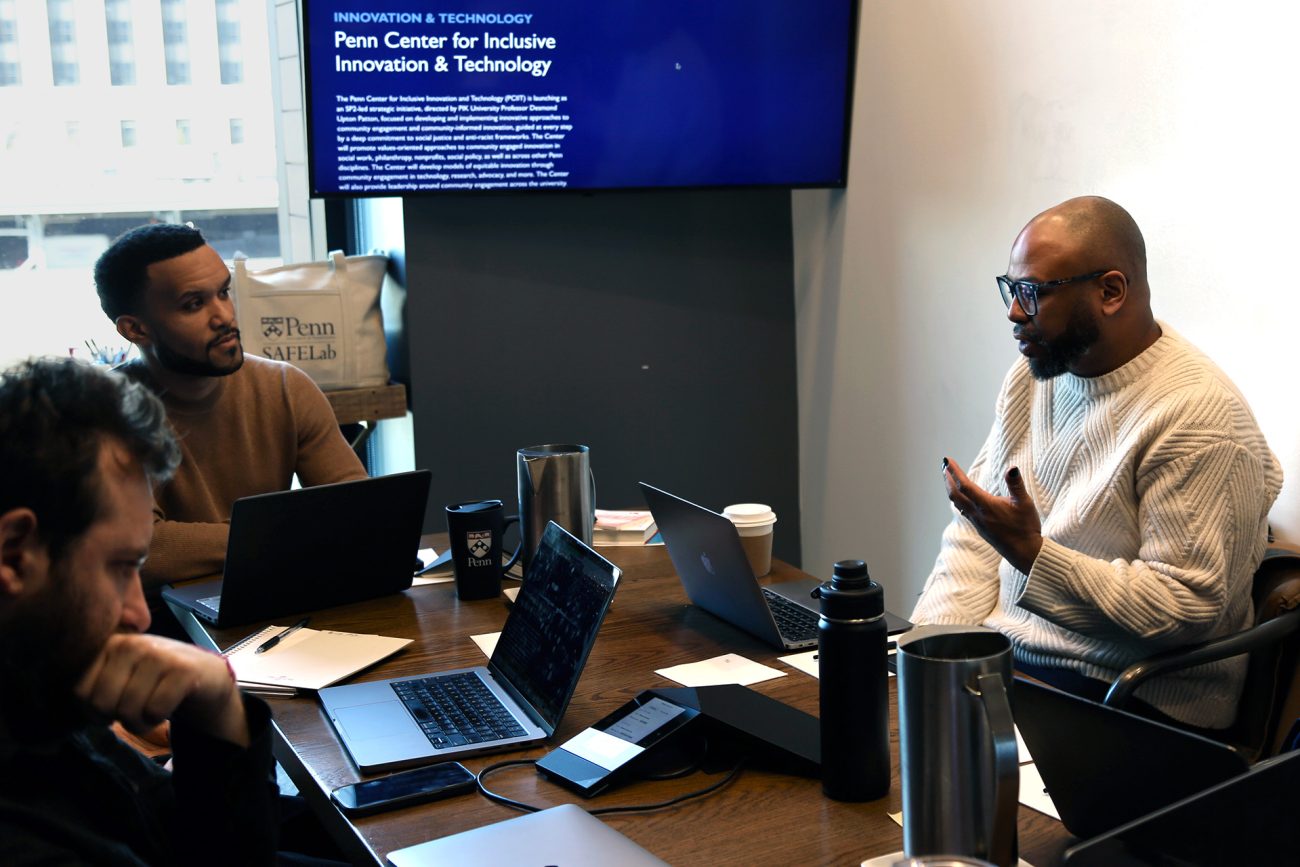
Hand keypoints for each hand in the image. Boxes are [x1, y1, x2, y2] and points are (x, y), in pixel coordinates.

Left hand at [75, 633, 248, 746]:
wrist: (205, 677)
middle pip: (102, 703)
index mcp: (110, 644)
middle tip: (134, 711)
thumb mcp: (120, 675)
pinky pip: (155, 711)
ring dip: (140, 722)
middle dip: (117, 718)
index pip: (80, 691)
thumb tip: (75, 702)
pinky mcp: (183, 670)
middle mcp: (132, 643)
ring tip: (150, 711)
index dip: (93, 710)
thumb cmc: (155, 682)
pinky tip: (168, 707)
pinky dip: (160, 719)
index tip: (112, 706)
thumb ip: (93, 683)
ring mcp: (159, 654)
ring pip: (129, 710)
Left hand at [942, 457, 1042, 573]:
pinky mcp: (980, 528)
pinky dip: (958, 500)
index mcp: (986, 506)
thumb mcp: (1025, 503)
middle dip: (948, 479)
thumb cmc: (1026, 527)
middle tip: (944, 466)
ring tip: (948, 478)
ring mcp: (978, 522)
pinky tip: (961, 499)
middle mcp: (978, 514)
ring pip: (958, 503)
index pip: (965, 486)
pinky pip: (964, 511)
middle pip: (955, 495)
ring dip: (951, 489)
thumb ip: (1016, 485)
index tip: (947, 460)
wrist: (1025, 553)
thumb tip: (1012, 468)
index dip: (955, 472)